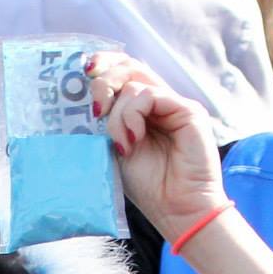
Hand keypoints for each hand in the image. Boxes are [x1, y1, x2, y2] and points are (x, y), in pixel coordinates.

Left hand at [88, 51, 227, 242]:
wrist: (177, 208)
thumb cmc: (147, 185)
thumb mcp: (114, 149)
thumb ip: (105, 124)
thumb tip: (84, 105)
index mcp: (142, 109)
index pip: (123, 72)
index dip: (104, 65)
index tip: (83, 70)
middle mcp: (159, 102)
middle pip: (129, 67)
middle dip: (104, 80)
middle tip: (95, 108)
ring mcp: (174, 104)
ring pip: (135, 84)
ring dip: (117, 115)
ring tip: (122, 144)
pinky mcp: (189, 110)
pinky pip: (151, 96)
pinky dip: (133, 116)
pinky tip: (133, 141)